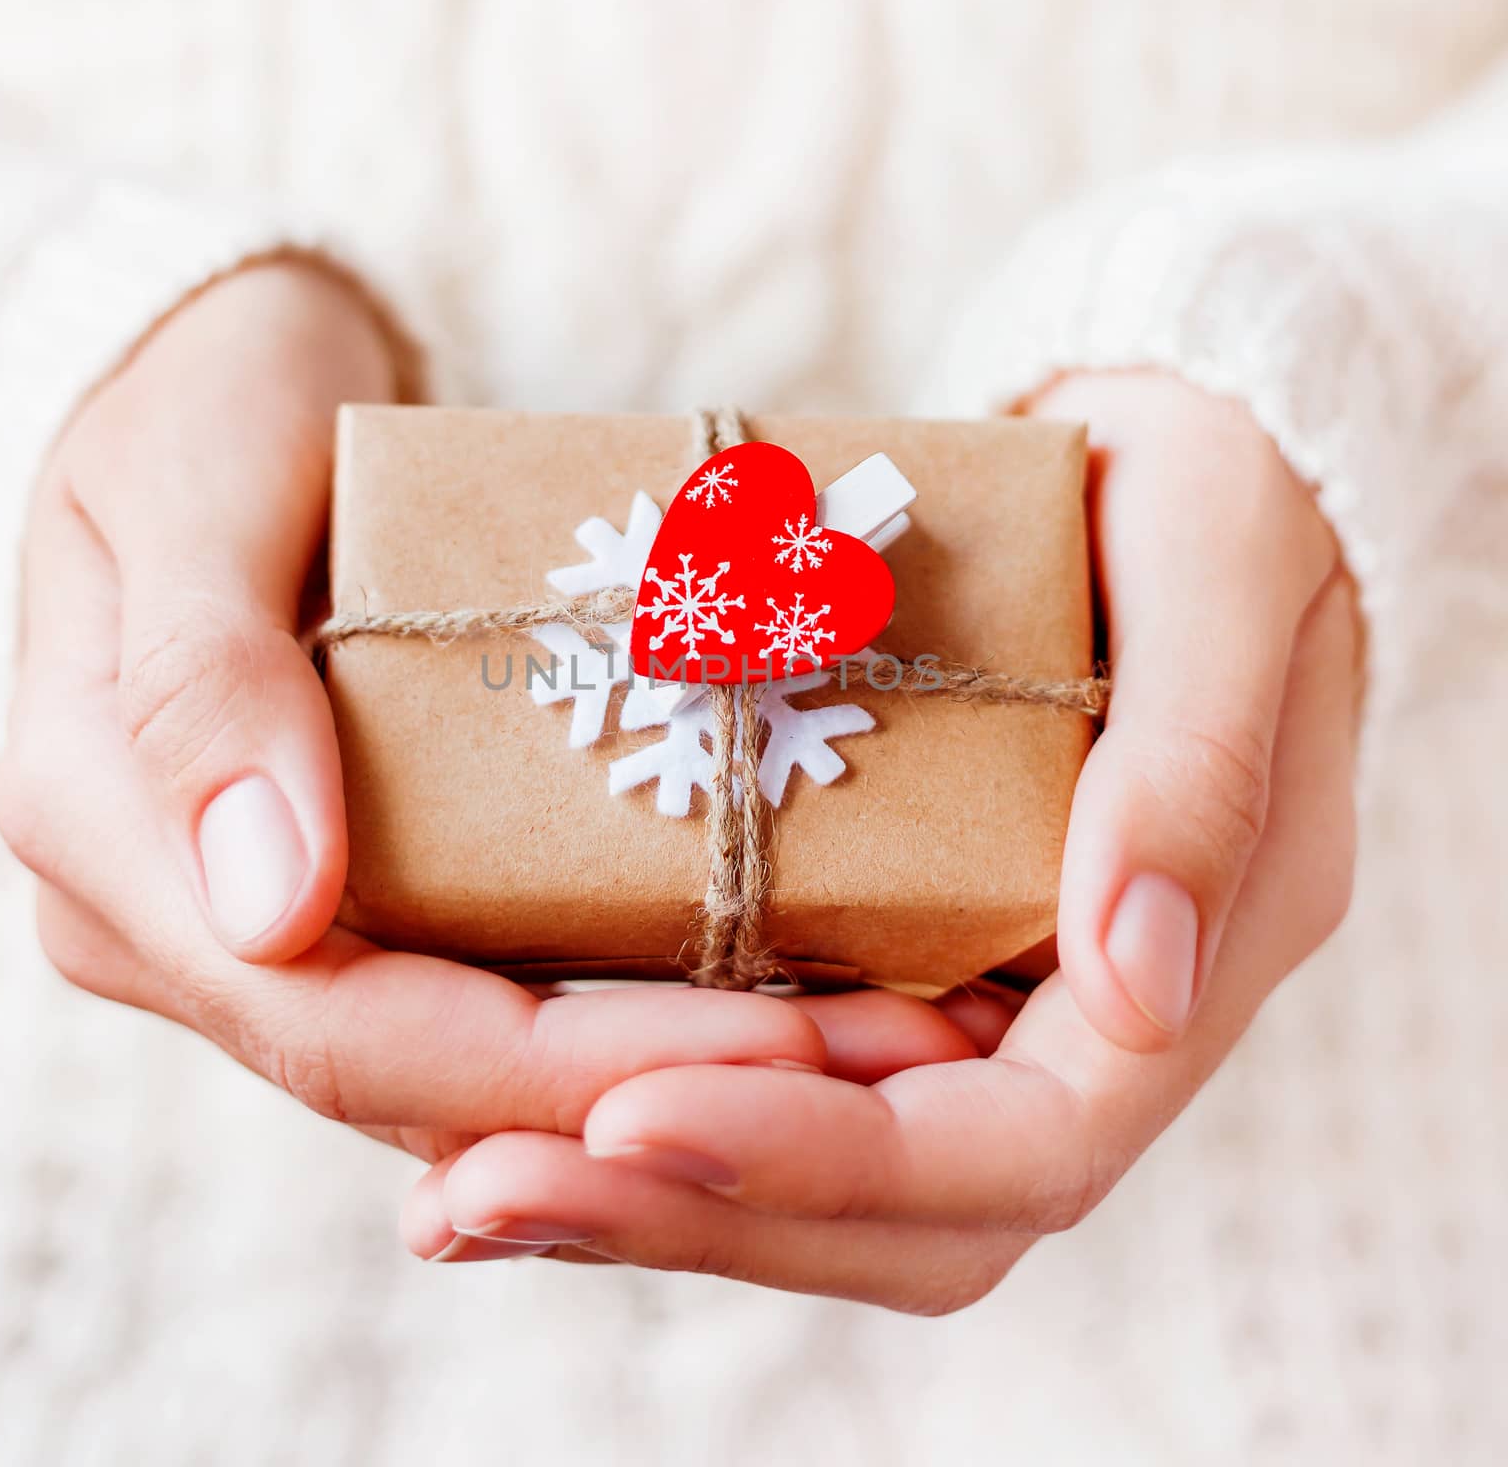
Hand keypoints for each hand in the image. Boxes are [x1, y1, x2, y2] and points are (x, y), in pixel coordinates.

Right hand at [0, 262, 825, 1161]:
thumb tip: (269, 905)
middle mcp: (182, 927)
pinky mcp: (349, 898)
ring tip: (862, 1040)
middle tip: (873, 1061)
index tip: (770, 1050)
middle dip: (647, 1090)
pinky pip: (487, 991)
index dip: (552, 1065)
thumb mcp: (192, 481)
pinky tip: (771, 985)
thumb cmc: (200, 399)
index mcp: (111, 847)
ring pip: (466, 1065)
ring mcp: (265, 925)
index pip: (337, 1023)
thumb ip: (205, 677)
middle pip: (422, 1076)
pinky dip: (622, 1006)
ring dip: (658, 1071)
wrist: (218, 383)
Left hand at [397, 373, 1359, 1300]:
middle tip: (480, 1196)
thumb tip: (1134, 986)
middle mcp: (1081, 1024)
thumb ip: (1194, 766)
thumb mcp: (1222, 568)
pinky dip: (655, 1112)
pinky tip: (511, 1113)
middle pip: (903, 1214)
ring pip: (829, 1182)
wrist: (1156, 470)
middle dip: (699, 1212)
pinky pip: (783, 1081)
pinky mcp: (897, 956)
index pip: (1023, 1148)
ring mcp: (985, 1003)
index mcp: (1190, 962)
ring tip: (462, 1193)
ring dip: (649, 1199)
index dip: (831, 1155)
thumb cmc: (1201, 491)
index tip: (636, 1117)